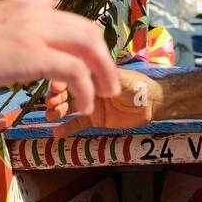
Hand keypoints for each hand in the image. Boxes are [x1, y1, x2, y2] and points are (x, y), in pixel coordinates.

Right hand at [0, 0, 117, 113]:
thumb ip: (20, 10)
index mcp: (27, 4)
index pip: (74, 20)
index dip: (90, 45)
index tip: (93, 68)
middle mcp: (36, 11)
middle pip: (90, 31)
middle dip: (105, 59)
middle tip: (107, 84)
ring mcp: (35, 32)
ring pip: (90, 47)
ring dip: (103, 75)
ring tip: (102, 98)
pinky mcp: (31, 55)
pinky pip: (75, 71)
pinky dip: (86, 90)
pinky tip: (82, 106)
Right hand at [45, 69, 160, 135]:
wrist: (151, 104)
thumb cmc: (139, 85)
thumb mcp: (123, 78)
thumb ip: (107, 76)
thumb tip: (92, 69)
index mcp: (93, 75)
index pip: (72, 75)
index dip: (62, 79)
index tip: (56, 86)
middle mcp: (88, 89)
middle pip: (66, 91)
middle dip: (56, 96)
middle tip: (50, 102)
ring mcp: (90, 104)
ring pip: (68, 108)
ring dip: (57, 111)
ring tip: (51, 115)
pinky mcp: (94, 119)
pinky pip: (78, 124)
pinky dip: (67, 128)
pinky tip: (57, 133)